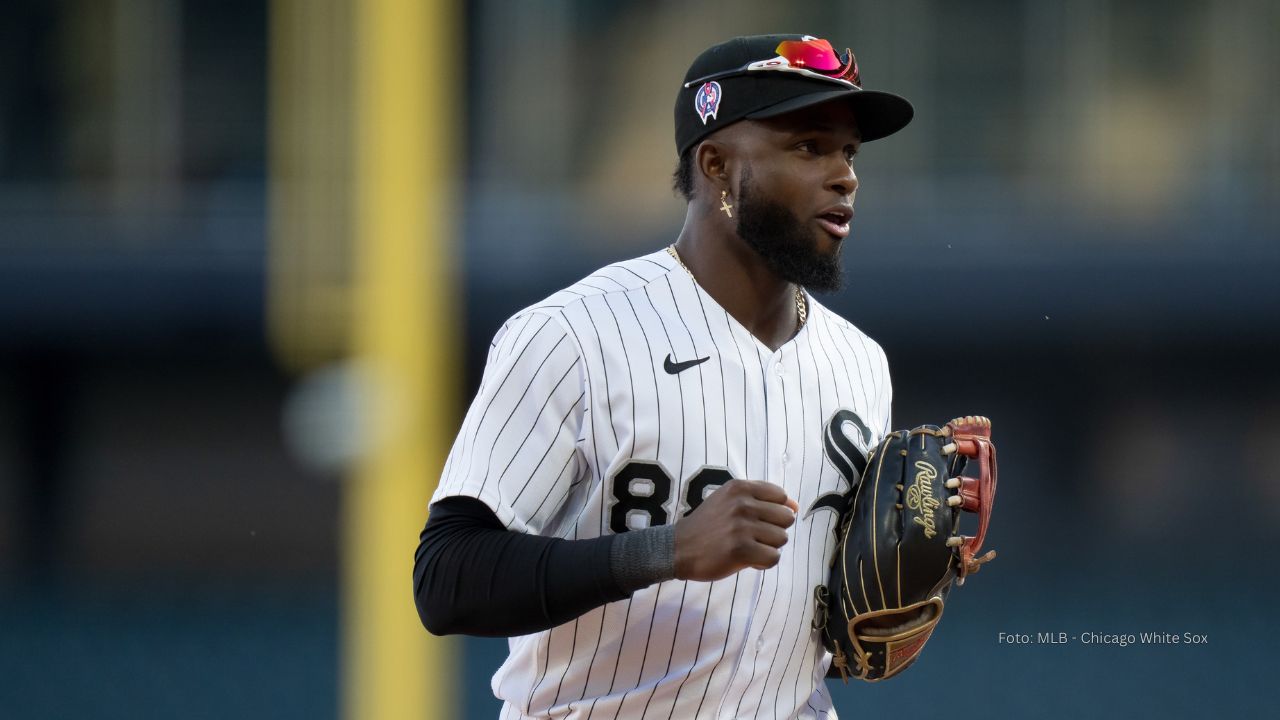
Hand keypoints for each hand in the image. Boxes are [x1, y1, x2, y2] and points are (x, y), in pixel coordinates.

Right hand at [673, 479, 798, 581]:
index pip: (781, 496)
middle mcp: (742, 504)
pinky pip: (774, 558)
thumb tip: (795, 506)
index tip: (758, 521)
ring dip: (768, 547)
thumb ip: (761, 499)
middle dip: (773, 530)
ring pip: (782, 539)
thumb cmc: (707, 525)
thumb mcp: (728, 500)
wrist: (677, 548)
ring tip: (747, 548)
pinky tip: (746, 560)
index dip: (775, 512)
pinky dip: (763, 563)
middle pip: (786, 518)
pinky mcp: (741, 550)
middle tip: (752, 536)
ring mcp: (742, 527)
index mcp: (740, 488)